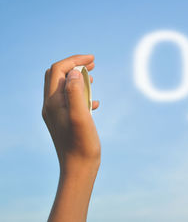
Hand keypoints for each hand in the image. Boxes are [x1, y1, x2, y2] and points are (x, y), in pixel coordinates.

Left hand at [42, 54, 100, 221]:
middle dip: (74, 65)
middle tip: (92, 64)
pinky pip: (70, 100)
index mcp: (53, 102)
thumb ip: (75, 92)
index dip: (75, 60)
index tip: (93, 60)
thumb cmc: (82, 144)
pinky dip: (82, 94)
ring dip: (77, 78)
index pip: (59, 70)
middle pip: (57, 75)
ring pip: (63, 87)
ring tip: (93, 78)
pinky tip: (95, 103)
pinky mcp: (64, 121)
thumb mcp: (80, 116)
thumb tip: (74, 72)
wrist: (78, 168)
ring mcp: (56, 114)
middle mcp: (51, 106)